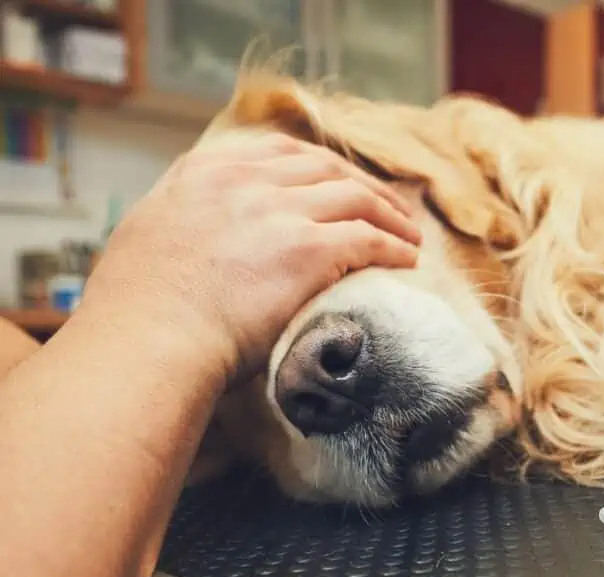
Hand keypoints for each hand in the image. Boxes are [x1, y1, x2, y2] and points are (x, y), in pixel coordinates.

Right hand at [82, 130, 421, 385]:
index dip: (320, 167)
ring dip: (389, 214)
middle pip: (325, 167)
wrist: (147, 341)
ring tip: (409, 236)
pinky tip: (407, 260)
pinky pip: (368, 238)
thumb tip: (204, 242)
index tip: (341, 183)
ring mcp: (278, 210)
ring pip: (355, 197)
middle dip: (365, 186)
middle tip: (389, 208)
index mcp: (202, 172)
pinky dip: (393, 246)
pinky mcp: (309, 247)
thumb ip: (185, 224)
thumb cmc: (138, 314)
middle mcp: (243, 180)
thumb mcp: (148, 239)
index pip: (278, 152)